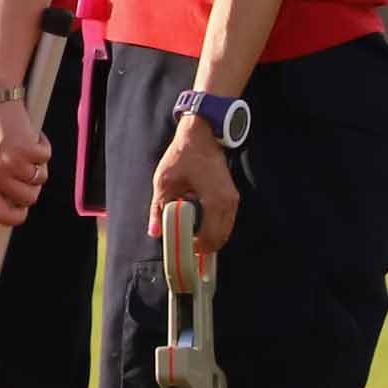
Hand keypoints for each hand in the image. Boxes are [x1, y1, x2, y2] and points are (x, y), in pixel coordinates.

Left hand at [0, 100, 48, 228]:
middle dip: (33, 183)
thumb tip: (16, 203)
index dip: (14, 218)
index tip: (23, 213)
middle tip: (25, 163)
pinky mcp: (27, 150)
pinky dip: (43, 145)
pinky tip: (29, 133)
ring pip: (40, 178)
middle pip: (28, 198)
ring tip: (23, 145)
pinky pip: (46, 158)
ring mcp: (11, 163)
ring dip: (38, 163)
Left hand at [151, 118, 241, 258]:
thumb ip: (159, 208)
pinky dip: (213, 227)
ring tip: (187, 232)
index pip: (210, 238)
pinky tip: (196, 222)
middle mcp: (229, 204)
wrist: (202, 137)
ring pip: (224, 232)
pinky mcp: (232, 198)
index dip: (196, 249)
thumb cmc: (183, 156)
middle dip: (202, 246)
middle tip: (183, 244)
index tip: (181, 250)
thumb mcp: (164, 182)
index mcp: (215, 201)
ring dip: (208, 236)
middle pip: (220, 239)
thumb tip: (154, 232)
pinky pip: (225, 222)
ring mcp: (233, 201)